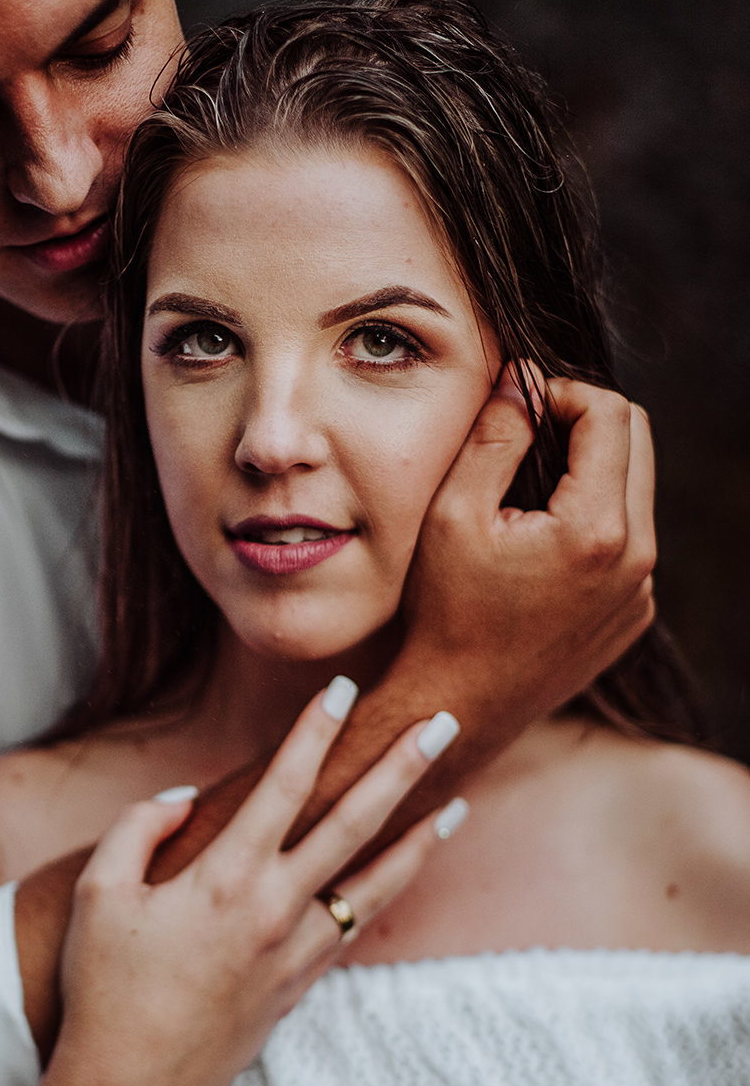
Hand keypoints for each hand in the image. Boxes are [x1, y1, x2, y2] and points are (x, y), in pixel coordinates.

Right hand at [43, 686, 455, 1085]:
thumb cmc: (104, 989)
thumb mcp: (97, 895)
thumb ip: (139, 828)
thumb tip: (187, 796)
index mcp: (225, 877)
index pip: (284, 784)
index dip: (315, 731)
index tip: (343, 687)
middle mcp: (275, 910)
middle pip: (354, 822)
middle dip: (400, 767)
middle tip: (443, 723)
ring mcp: (296, 953)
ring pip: (376, 883)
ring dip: (420, 838)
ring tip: (460, 804)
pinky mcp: (301, 988)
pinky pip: (356, 927)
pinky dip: (388, 894)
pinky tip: (404, 874)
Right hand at [400, 365, 654, 719]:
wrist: (459, 705)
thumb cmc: (445, 614)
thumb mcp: (453, 513)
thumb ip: (496, 435)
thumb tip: (524, 380)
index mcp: (595, 529)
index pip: (611, 414)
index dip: (563, 392)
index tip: (522, 407)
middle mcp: (636, 560)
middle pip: (638, 442)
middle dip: (586, 422)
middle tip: (530, 435)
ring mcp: (641, 592)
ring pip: (636, 492)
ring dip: (591, 473)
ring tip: (529, 493)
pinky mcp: (633, 614)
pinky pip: (630, 542)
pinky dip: (594, 524)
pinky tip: (541, 547)